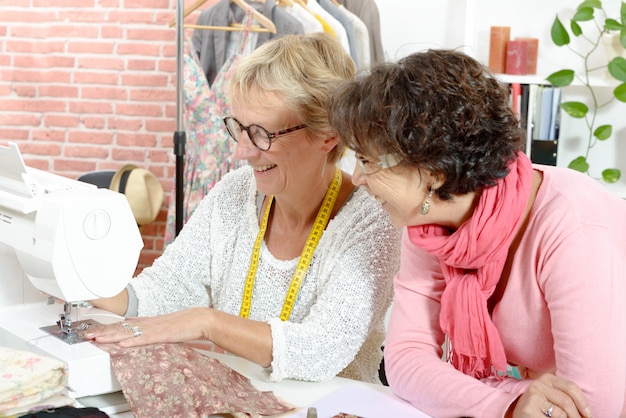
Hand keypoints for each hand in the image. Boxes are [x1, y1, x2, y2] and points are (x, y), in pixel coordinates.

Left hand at [83, 307, 212, 347]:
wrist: (199, 319)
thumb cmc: (184, 323)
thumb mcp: (161, 324)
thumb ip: (146, 325)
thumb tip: (131, 324)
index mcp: (147, 322)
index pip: (122, 325)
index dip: (106, 328)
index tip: (92, 331)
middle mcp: (147, 324)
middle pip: (121, 328)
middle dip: (102, 332)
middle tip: (86, 335)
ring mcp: (154, 329)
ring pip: (128, 333)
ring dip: (111, 336)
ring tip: (97, 339)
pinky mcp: (161, 335)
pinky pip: (144, 339)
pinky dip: (132, 342)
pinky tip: (122, 344)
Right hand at [510, 373, 591, 417]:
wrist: (521, 416)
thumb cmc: (542, 410)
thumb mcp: (553, 398)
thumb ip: (566, 397)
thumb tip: (587, 411)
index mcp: (547, 378)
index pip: (571, 387)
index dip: (583, 402)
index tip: (588, 415)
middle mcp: (538, 384)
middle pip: (567, 401)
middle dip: (577, 416)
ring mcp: (532, 395)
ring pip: (561, 413)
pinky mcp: (529, 408)